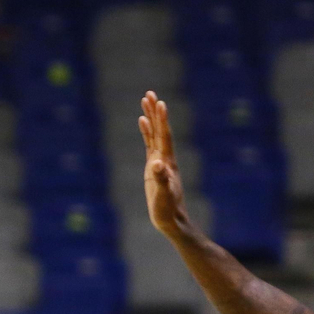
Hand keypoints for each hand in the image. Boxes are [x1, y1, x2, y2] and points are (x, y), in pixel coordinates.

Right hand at [138, 91, 190, 238]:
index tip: (159, 102)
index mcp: (167, 162)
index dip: (162, 120)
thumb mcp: (163, 196)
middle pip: (160, 129)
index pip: (165, 137)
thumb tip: (156, 164)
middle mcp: (164, 158)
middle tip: (149, 93)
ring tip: (145, 99)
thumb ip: (161, 180)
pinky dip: (146, 131)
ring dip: (151, 117)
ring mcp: (159, 161)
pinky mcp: (153, 167)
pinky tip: (142, 121)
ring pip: (154, 134)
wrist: (170, 220)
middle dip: (155, 111)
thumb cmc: (167, 210)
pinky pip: (149, 144)